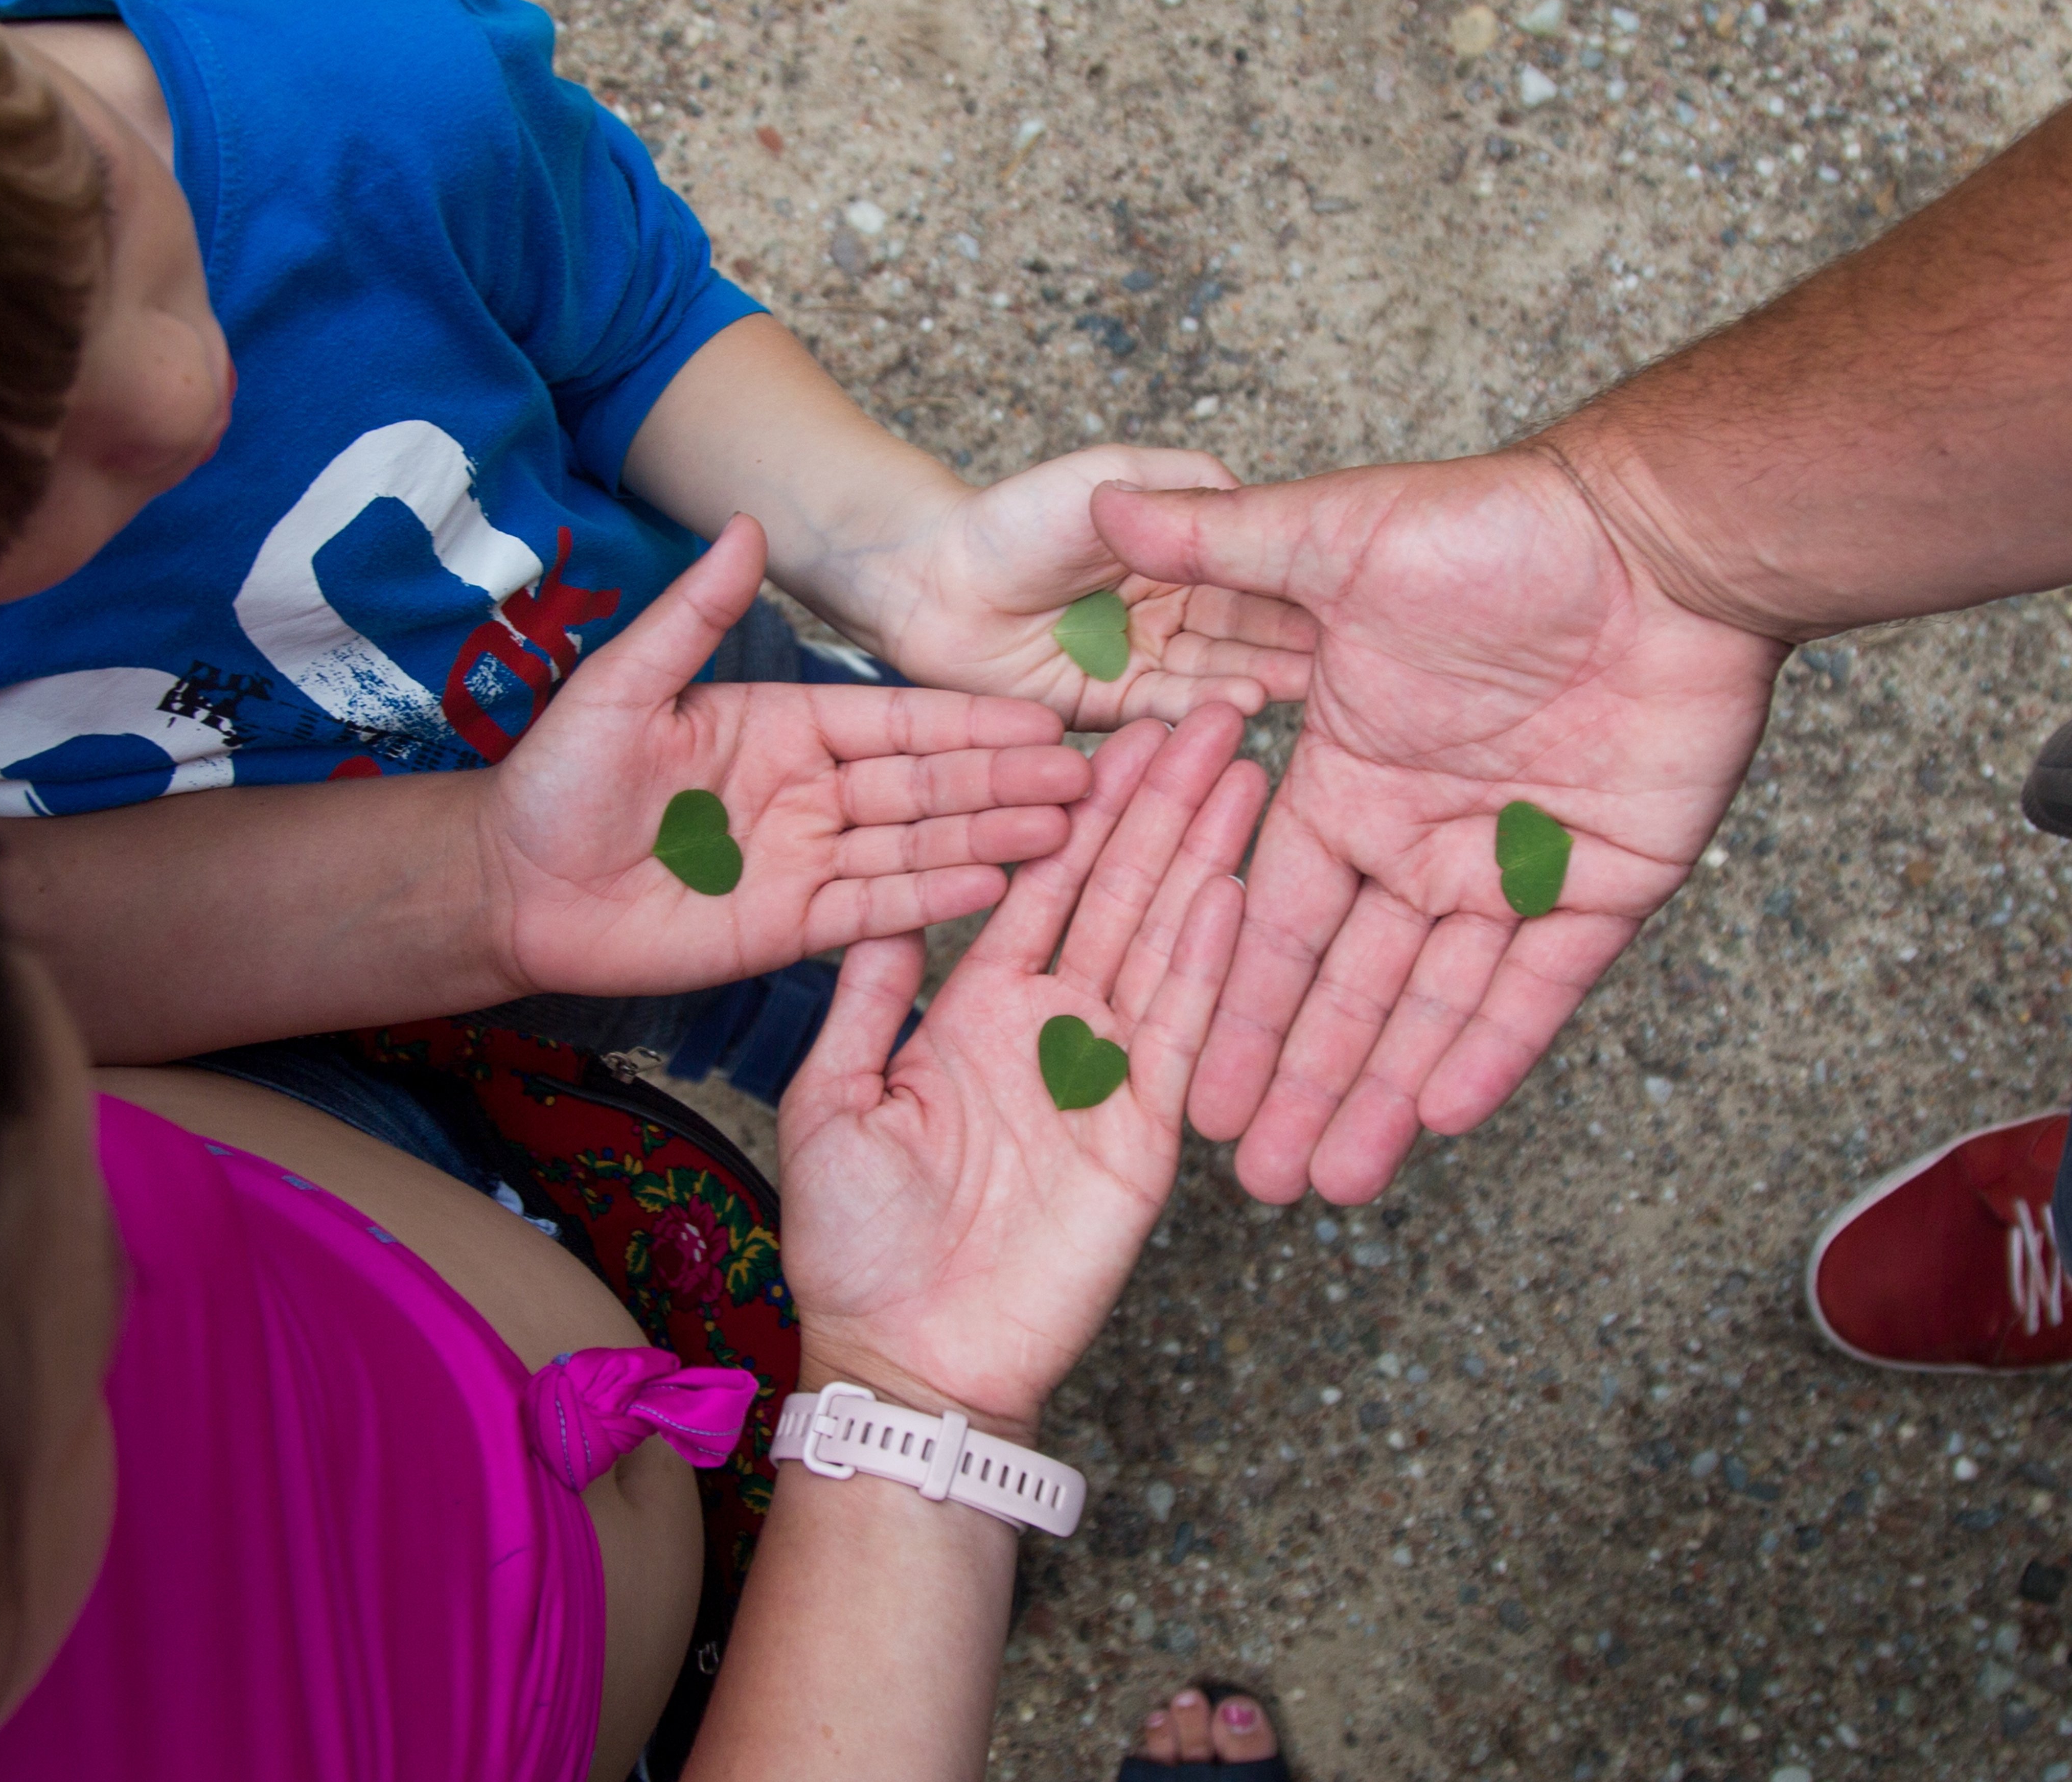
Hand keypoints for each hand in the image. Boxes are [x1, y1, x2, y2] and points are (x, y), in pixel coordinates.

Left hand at [484, 517, 1094, 996]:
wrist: (509, 885)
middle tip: (1089, 773)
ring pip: (917, 847)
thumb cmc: (557, 779)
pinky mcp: (790, 928)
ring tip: (1067, 828)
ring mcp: (806, 862)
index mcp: (784, 727)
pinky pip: (874, 912)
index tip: (1042, 714)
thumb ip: (695, 615)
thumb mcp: (625, 685)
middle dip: (1008, 778)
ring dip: (992, 836)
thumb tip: (742, 522)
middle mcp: (810, 792)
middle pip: (927, 784)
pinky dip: (933, 901)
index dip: (969, 719)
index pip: (897, 719)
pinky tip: (996, 884)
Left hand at [774, 705, 1262, 1438]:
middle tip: (1206, 714)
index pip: (1043, 880)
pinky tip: (1231, 890)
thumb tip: (879, 902)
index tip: (1116, 729)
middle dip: (1161, 802)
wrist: (904, 1357)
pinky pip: (1179, 1036)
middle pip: (1119, 889)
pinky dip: (1205, 965)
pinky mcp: (1144, 1135)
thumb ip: (865, 999)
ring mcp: (1107, 1076)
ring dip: (1200, 855)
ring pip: (1162, 941)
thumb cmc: (855, 1244)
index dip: (1079, 805)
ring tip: (1239, 769)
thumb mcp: (832, 1100)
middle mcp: (1054, 1026)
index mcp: (978, 1007)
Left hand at [845, 448, 1318, 728]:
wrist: (931, 576)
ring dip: (1255, 678)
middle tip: (1346, 657)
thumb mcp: (1110, 478)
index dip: (1294, 587)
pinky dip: (1200, 708)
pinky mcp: (1106, 709)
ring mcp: (1139, 666)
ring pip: (1210, 676)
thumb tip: (1262, 504)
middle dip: (1291, 644)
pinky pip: (1161, 711)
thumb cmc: (1014, 516)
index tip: (1344, 596)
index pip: (1251, 575)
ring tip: (1299, 681)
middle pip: (1243, 632)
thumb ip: (1187, 486)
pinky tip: (1244, 701)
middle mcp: (1169, 617)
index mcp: (1180, 561)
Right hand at [1092, 452, 1786, 1203]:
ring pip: (1436, 1008)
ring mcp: (1513, 866)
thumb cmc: (1503, 525)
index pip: (1275, 917)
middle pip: (1345, 989)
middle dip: (1294, 1082)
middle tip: (1250, 1179)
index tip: (1182, 1083)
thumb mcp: (1343, 533)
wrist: (1661, 539)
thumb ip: (1224, 540)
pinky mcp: (1605, 882)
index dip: (1231, 1003)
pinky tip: (1441, 1118)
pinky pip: (1542, 988)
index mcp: (1350, 781)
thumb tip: (1106, 498)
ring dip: (1380, 1093)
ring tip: (1330, 1181)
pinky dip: (1497, 1052)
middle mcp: (1421, 839)